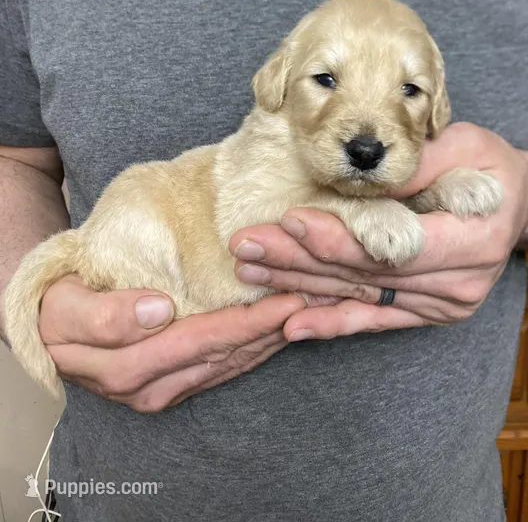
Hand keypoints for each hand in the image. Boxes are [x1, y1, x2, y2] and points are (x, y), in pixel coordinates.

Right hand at [39, 275, 305, 411]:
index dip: (248, 321)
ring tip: (310, 310)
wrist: (50, 328)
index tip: (288, 297)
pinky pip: (225, 367)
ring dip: (273, 338)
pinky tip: (281, 328)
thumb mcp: (68, 308)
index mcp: (130, 367)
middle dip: (274, 329)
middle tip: (317, 299)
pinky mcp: (178, 385)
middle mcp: (154, 387)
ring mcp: (168, 389)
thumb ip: (106, 316)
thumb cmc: (61, 308)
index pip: (202, 340)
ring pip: (232, 364)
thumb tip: (158, 311)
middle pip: (227, 355)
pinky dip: (257, 347)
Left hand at [231, 123, 527, 340]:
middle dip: (301, 260)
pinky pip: (373, 318)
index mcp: (473, 240)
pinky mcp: (425, 312)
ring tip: (252, 269)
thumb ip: (417, 163)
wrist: (513, 205)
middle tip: (248, 245)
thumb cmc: (488, 168)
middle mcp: (458, 284)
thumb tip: (364, 173)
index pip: (396, 248)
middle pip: (366, 276)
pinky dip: (331, 320)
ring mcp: (441, 305)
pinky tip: (291, 323)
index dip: (342, 238)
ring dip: (301, 286)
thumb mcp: (465, 145)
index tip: (291, 220)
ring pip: (360, 297)